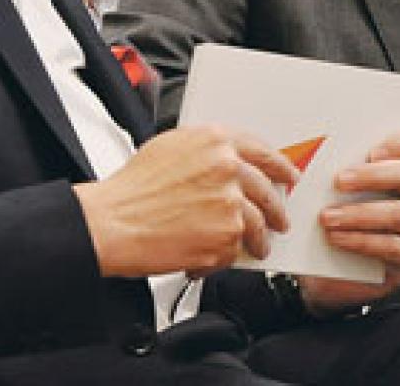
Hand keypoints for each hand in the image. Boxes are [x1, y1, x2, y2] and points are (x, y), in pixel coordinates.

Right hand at [74, 125, 296, 278]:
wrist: (112, 222)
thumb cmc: (131, 189)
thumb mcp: (170, 148)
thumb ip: (207, 151)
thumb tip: (228, 162)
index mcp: (215, 141)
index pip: (262, 150)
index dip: (279, 165)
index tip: (288, 175)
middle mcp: (227, 168)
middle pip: (267, 189)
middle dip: (277, 207)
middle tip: (280, 217)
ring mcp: (229, 203)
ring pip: (258, 223)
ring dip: (259, 238)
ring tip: (257, 247)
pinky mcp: (225, 237)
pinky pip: (235, 249)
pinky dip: (226, 257)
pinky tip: (212, 258)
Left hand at [297, 127, 399, 316]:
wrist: (328, 266)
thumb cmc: (334, 217)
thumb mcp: (333, 188)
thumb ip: (335, 167)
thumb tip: (311, 152)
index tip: (371, 149)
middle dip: (374, 175)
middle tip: (339, 181)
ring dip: (361, 214)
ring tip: (327, 217)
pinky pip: (395, 248)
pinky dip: (363, 242)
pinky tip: (338, 239)